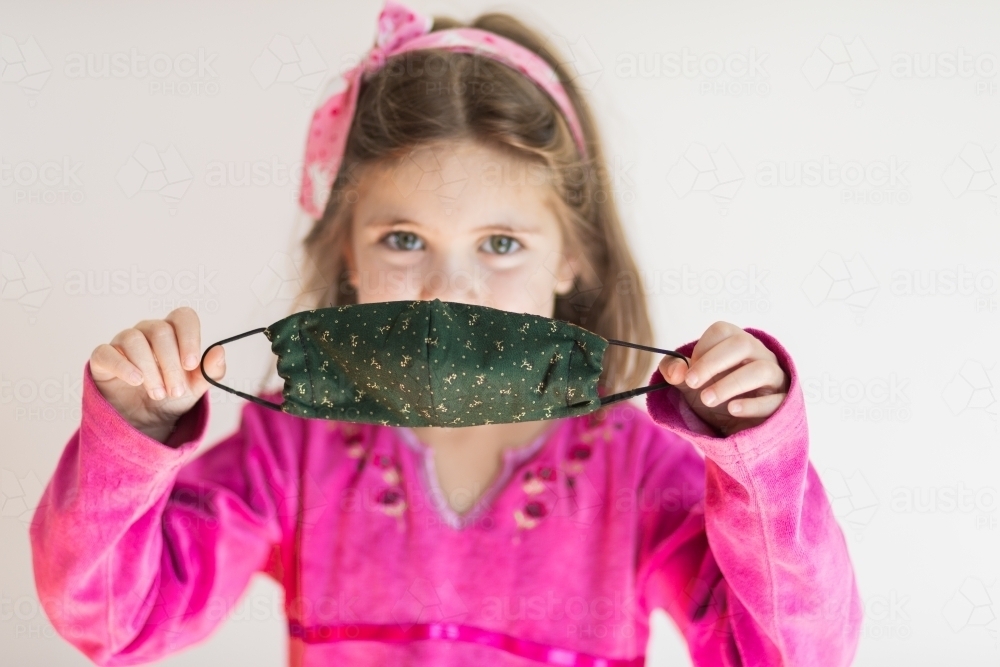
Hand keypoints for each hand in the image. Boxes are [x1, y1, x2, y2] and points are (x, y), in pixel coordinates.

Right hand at [89, 307, 224, 443]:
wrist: (147, 419)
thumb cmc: (172, 394)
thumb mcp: (197, 387)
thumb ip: (210, 370)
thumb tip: (219, 352)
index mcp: (174, 333)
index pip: (183, 317)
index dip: (189, 337)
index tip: (191, 364)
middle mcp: (148, 331)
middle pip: (160, 332)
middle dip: (171, 365)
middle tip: (176, 391)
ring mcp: (124, 342)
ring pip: (134, 340)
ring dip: (150, 369)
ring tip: (158, 393)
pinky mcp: (103, 358)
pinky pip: (106, 352)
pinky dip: (122, 366)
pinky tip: (136, 380)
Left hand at [659, 322, 788, 436]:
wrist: (734, 429)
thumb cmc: (714, 395)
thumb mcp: (689, 384)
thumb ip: (675, 372)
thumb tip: (675, 371)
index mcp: (736, 343)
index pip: (723, 331)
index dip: (702, 348)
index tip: (689, 372)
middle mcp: (759, 355)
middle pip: (742, 343)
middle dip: (712, 363)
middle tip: (691, 383)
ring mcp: (775, 378)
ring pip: (762, 370)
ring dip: (730, 384)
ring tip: (707, 399)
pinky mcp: (783, 403)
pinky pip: (775, 400)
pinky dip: (751, 405)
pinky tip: (732, 410)